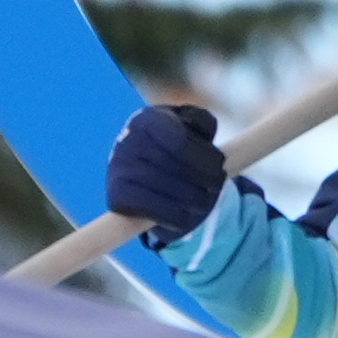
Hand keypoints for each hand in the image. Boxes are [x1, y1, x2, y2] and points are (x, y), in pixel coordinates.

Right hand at [103, 101, 228, 242]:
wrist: (135, 162)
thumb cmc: (170, 139)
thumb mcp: (187, 121)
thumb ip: (200, 120)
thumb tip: (204, 132)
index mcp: (146, 121)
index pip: (182, 144)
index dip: (207, 158)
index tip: (219, 164)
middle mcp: (128, 144)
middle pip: (180, 171)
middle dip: (209, 181)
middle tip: (218, 184)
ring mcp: (120, 171)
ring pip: (173, 195)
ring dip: (200, 201)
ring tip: (207, 199)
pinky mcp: (117, 198)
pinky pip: (158, 214)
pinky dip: (180, 218)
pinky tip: (188, 213)